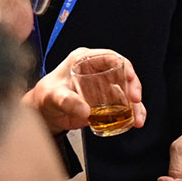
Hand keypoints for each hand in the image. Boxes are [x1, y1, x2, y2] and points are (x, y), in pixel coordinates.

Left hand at [26, 48, 145, 135]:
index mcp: (84, 60)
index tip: (129, 79)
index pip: (110, 57)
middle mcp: (97, 71)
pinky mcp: (106, 102)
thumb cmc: (45, 98)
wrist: (44, 114)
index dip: (124, 66)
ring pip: (127, 92)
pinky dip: (131, 114)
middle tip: (135, 101)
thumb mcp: (52, 97)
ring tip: (137, 120)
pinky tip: (134, 123)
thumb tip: (85, 110)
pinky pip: (123, 106)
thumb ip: (66, 101)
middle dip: (134, 88)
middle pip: (124, 74)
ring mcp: (103, 87)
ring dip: (136, 106)